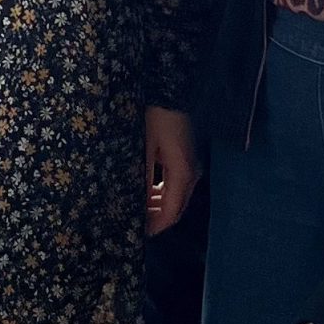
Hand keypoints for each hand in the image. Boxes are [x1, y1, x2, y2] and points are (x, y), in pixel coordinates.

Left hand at [145, 106, 199, 234]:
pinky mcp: (185, 158)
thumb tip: (136, 203)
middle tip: (133, 223)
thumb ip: (141, 178)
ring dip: (157, 206)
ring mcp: (190, 165)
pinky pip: (175, 184)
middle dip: (156, 219)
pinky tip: (145, 193)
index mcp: (182, 172)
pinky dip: (161, 193)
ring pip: (176, 197)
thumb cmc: (155, 116)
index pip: (171, 212)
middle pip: (176, 208)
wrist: (169, 90)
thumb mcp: (143, 148)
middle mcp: (191, 172)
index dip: (155, 226)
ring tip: (135, 209)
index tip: (138, 234)